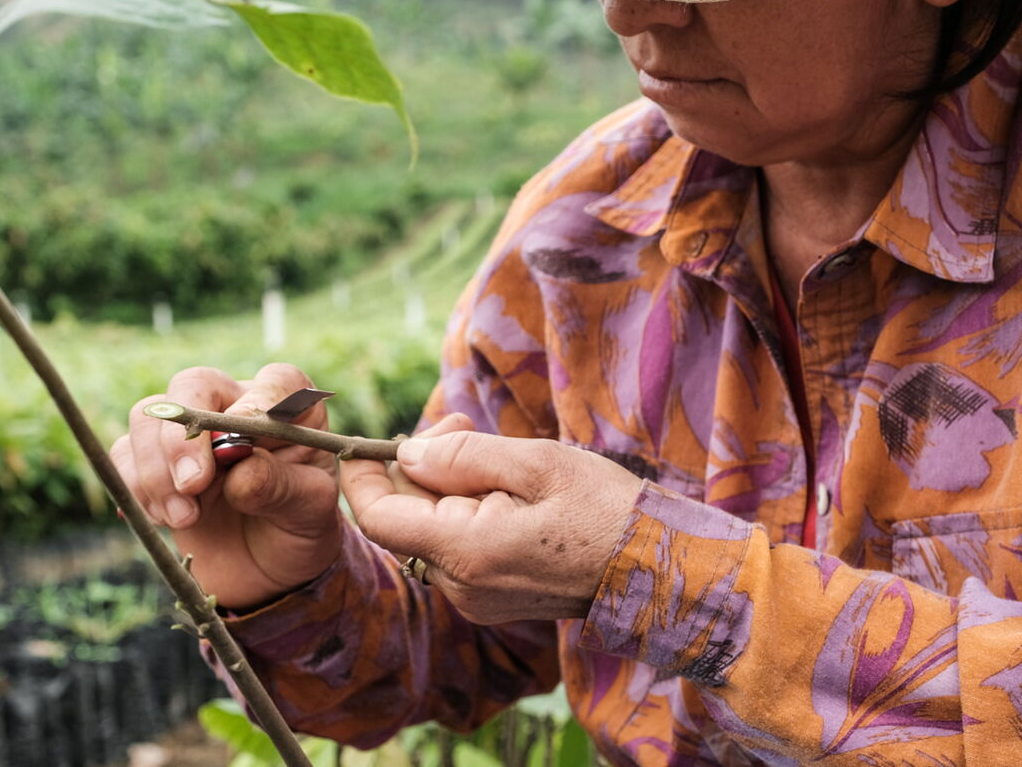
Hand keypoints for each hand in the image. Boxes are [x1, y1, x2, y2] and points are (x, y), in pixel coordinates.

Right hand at [110, 363, 340, 610]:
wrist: (268, 570)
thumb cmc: (298, 528)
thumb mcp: (309, 512)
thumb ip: (280, 486)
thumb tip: (240, 469)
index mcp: (288, 411)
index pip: (277, 382)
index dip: (257, 403)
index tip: (242, 437)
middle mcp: (237, 407)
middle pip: (195, 385)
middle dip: (184, 436)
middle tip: (192, 484)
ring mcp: (192, 432)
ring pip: (149, 417)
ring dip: (156, 469)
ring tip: (183, 518)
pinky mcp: (157, 461)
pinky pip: (124, 454)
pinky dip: (135, 487)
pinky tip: (164, 518)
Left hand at [340, 418, 643, 623]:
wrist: (658, 569)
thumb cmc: (606, 510)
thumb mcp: (539, 464)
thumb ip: (465, 456)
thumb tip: (406, 453)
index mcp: (466, 552)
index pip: (377, 517)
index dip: (363, 475)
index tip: (368, 439)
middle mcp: (461, 586)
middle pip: (404, 521)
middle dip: (417, 467)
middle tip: (458, 422)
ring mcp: (477, 598)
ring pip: (429, 532)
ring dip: (444, 486)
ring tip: (487, 446)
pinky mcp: (493, 598)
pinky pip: (456, 548)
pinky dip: (463, 510)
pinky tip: (499, 482)